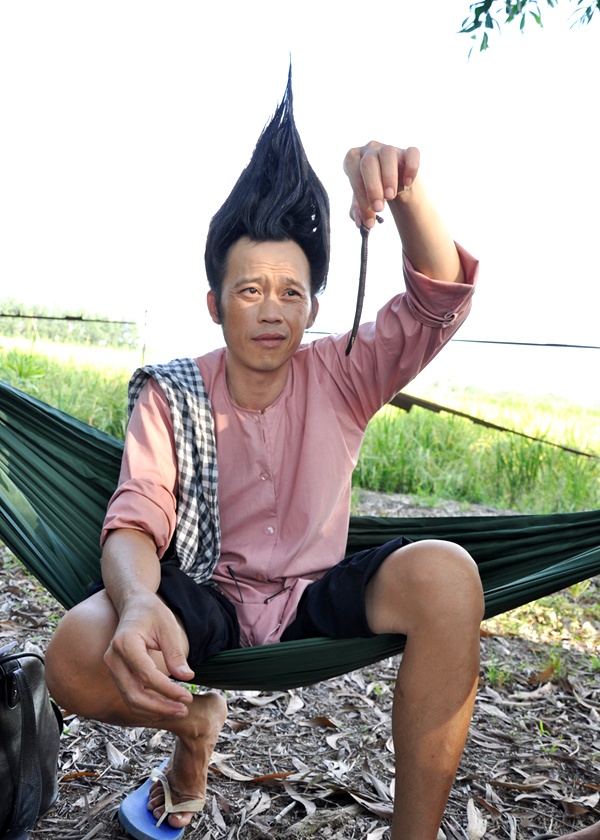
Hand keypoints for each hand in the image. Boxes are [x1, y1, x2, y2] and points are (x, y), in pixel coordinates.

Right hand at [103, 591, 194, 719]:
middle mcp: (113, 658)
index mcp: (125, 643)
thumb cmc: (151, 612)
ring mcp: (112, 667)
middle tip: (184, 710)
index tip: (187, 696)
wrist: (133, 604)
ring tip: (177, 711)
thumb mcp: (168, 626)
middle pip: (134, 694)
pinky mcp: (117, 673)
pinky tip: (165, 708)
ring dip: (154, 711)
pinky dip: (146, 706)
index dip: (168, 689)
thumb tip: (186, 678)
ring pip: (130, 699)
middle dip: (160, 707)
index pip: (146, 675)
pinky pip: (129, 695)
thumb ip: (175, 652)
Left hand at [343, 142, 419, 228]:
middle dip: (373, 187)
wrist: (394, 184)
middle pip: (368, 163)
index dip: (360, 196)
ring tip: (390, 196)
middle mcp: (369, 149)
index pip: (353, 173)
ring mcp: (388, 149)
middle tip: (379, 208)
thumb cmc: (373, 191)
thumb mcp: (363, 201)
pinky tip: (408, 183)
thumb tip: (359, 222)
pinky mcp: (407, 152)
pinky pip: (411, 153)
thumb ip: (358, 211)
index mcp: (353, 159)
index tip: (369, 217)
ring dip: (389, 176)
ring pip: (388, 154)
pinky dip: (411, 167)